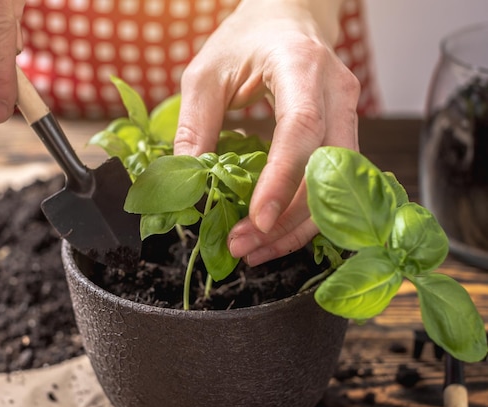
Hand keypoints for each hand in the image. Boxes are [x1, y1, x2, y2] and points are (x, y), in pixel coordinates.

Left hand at [174, 0, 359, 265]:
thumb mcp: (206, 72)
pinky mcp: (346, 132)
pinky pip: (334, 183)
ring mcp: (349, 112)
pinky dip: (306, 213)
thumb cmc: (246, 39)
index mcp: (300, 65)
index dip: (282, 179)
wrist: (288, 19)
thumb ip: (196, 123)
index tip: (258, 221)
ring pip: (337, 185)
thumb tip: (192, 179)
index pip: (301, 129)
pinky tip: (276, 233)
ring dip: (298, 226)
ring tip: (255, 249)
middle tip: (245, 247)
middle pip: (327, 168)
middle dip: (288, 218)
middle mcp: (336, 91)